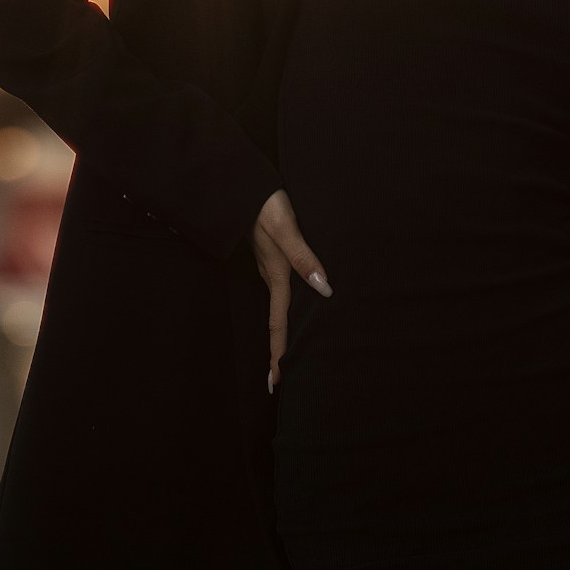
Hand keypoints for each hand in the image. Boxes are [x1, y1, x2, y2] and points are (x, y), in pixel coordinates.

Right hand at [250, 189, 330, 390]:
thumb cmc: (266, 204)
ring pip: (280, 310)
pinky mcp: (273, 259)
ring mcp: (271, 269)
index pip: (279, 325)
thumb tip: (325, 289)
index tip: (276, 383)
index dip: (279, 355)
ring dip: (282, 335)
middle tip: (279, 382)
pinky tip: (295, 313)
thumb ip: (304, 257)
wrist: (244, 186)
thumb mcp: (286, 228)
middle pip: (277, 324)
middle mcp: (273, 278)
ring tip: (289, 357)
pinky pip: (282, 294)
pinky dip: (286, 312)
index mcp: (277, 277)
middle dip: (279, 354)